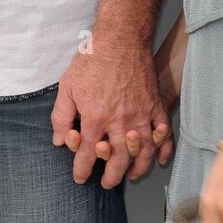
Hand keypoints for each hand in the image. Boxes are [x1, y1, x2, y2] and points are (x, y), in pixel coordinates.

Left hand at [51, 31, 172, 187]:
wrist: (121, 38)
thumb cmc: (92, 60)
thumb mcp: (67, 86)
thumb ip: (61, 116)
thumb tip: (60, 140)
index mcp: (96, 118)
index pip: (88, 154)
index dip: (83, 169)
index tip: (81, 177)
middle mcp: (120, 121)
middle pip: (117, 159)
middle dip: (111, 176)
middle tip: (106, 183)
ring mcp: (141, 114)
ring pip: (142, 152)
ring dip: (137, 168)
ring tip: (130, 176)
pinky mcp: (155, 105)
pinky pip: (163, 133)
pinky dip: (163, 149)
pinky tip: (159, 159)